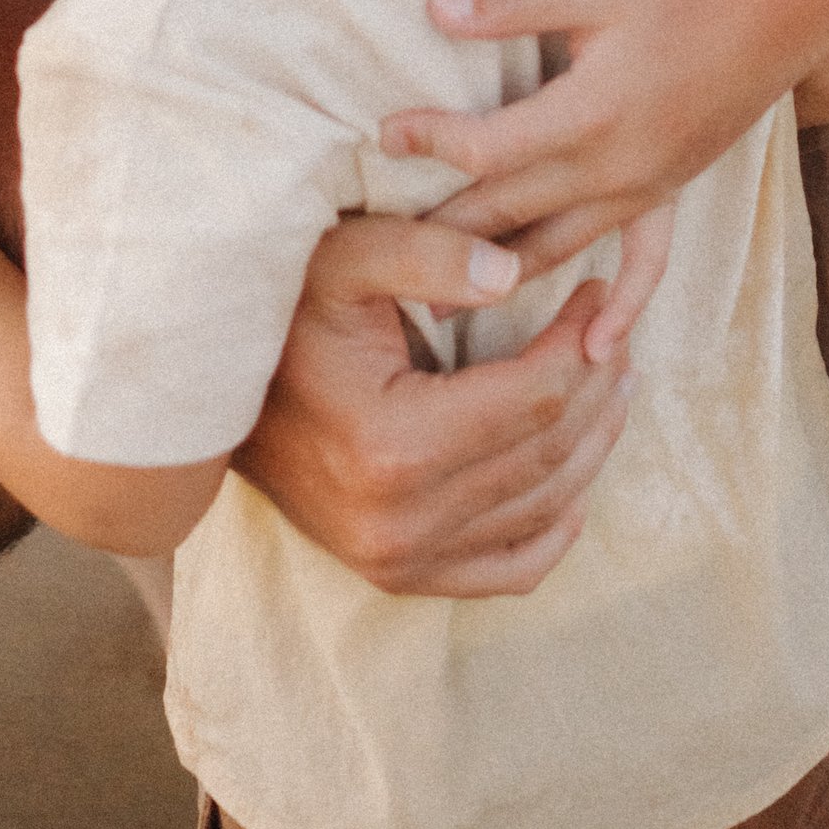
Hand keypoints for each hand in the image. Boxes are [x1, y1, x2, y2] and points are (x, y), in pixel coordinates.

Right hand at [238, 206, 667, 597]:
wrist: (212, 401)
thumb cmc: (282, 316)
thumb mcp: (343, 260)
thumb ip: (427, 253)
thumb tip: (511, 273)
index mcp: (394, 445)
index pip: (536, 398)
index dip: (581, 341)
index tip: (596, 293)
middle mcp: (400, 521)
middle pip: (548, 453)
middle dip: (597, 387)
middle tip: (616, 332)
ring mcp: (398, 560)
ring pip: (541, 509)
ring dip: (593, 445)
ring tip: (612, 383)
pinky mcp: (396, 575)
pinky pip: (506, 570)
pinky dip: (553, 529)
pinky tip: (575, 482)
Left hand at [378, 0, 795, 274]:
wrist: (773, 15)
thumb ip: (511, 4)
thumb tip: (432, 7)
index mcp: (585, 114)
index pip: (486, 148)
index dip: (429, 142)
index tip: (383, 136)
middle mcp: (610, 169)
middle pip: (508, 213)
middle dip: (441, 233)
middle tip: (381, 256)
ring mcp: (641, 192)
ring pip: (555, 250)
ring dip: (496, 277)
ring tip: (438, 308)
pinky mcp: (667, 198)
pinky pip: (643, 267)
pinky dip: (621, 311)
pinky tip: (596, 353)